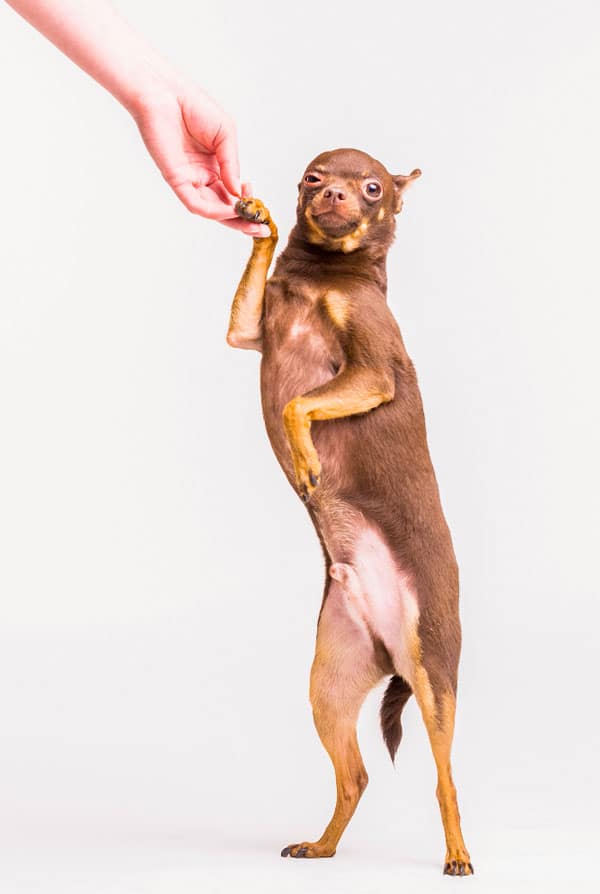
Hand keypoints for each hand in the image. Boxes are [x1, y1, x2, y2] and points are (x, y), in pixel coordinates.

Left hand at [133, 83, 268, 236]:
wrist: (166, 93)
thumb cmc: (194, 106)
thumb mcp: (226, 135)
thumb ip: (233, 164)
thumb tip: (239, 192)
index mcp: (215, 165)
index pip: (232, 193)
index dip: (248, 203)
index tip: (261, 207)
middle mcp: (202, 176)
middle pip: (224, 207)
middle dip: (243, 221)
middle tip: (262, 231)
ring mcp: (189, 180)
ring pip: (211, 210)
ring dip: (231, 219)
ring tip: (250, 222)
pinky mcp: (176, 180)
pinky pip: (196, 203)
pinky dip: (214, 210)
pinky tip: (230, 209)